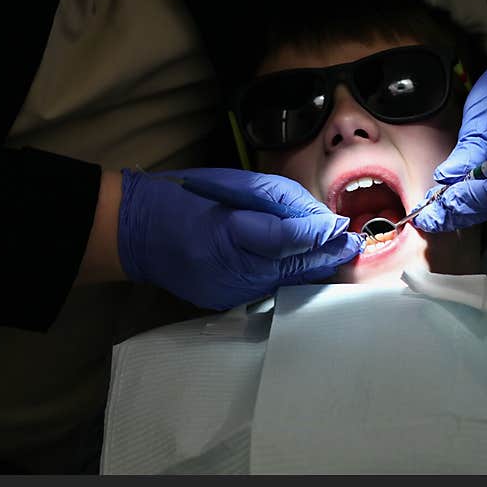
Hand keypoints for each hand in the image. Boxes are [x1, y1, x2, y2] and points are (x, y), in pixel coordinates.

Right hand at [118, 168, 362, 309]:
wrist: (133, 231)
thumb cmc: (182, 197)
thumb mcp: (232, 186)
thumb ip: (279, 202)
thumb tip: (320, 218)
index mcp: (227, 235)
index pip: (285, 240)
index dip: (317, 235)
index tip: (342, 228)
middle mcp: (230, 272)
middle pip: (293, 268)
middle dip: (326, 255)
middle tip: (354, 245)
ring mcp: (228, 292)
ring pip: (286, 283)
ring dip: (314, 268)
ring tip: (341, 254)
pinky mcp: (226, 301)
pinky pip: (269, 288)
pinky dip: (291, 276)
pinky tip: (310, 267)